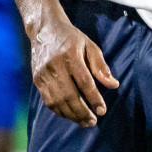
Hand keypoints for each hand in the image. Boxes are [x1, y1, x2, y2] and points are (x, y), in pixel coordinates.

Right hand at [29, 11, 118, 126]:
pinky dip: (59, 111)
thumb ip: (101, 66)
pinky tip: (70, 115)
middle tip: (93, 121)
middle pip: (69, 95)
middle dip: (82, 112)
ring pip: (57, 101)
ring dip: (71, 115)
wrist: (44, 29)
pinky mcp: (37, 80)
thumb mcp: (90, 46)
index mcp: (71, 55)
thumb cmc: (71, 38)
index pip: (84, 82)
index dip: (94, 98)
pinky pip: (48, 100)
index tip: (102, 111)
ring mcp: (43, 74)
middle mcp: (55, 66)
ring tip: (84, 122)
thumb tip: (114, 85)